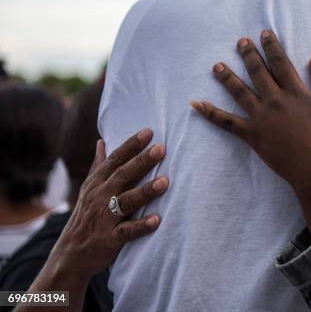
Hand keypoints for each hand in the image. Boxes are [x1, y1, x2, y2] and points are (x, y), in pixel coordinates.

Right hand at [50, 129, 168, 278]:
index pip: (115, 159)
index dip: (131, 145)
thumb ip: (98, 166)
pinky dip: (141, 226)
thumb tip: (101, 141)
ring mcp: (105, 218)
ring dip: (146, 191)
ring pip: (126, 201)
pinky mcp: (109, 239)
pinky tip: (157, 220)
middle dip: (142, 161)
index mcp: (97, 183)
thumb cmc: (86, 216)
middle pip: (122, 175)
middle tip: (161, 148)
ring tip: (165, 181)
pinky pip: (126, 231)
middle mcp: (100, 197)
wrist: (70, 255)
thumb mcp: (88, 189)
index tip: (148, 131)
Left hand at [191, 30, 310, 193]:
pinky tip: (197, 104)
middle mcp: (275, 100)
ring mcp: (261, 118)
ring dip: (227, 77)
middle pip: (257, 72)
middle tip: (241, 42)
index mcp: (296, 92)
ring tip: (217, 66)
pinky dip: (210, 113)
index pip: (280, 62)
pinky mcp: (252, 136)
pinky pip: (227, 123)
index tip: (264, 33)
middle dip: (248, 54)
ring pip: (239, 92)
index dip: (271, 46)